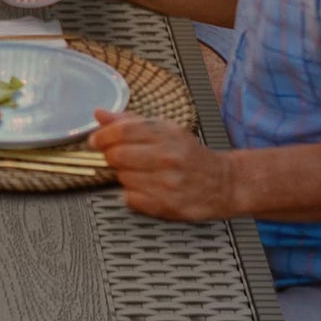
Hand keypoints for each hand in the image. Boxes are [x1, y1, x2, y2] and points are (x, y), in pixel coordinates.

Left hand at [89, 111, 235, 221]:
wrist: (224, 183)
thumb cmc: (190, 154)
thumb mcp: (166, 130)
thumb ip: (130, 121)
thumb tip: (100, 114)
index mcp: (166, 135)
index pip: (122, 132)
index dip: (102, 136)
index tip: (96, 141)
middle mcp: (167, 158)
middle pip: (117, 155)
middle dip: (112, 156)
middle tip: (118, 157)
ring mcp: (167, 184)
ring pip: (122, 177)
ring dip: (124, 175)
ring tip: (141, 173)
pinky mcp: (166, 206)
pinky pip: (130, 198)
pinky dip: (132, 194)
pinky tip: (147, 188)